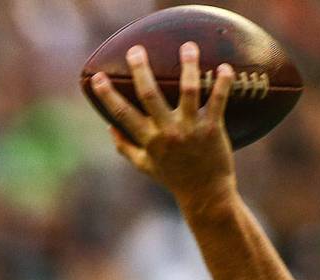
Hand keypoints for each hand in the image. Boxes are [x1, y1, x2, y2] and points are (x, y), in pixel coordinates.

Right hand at [90, 42, 236, 210]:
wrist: (205, 193)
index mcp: (148, 141)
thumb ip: (125, 147)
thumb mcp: (144, 166)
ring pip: (187, 91)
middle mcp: (167, 133)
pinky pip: (218, 100)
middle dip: (141, 71)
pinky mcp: (212, 128)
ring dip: (188, 66)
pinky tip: (223, 67)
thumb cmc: (173, 178)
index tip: (97, 78)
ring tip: (187, 47)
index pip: (123, 114)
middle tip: (135, 50)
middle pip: (150, 96)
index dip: (107, 96)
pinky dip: (222, 82)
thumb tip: (110, 129)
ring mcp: (190, 129)